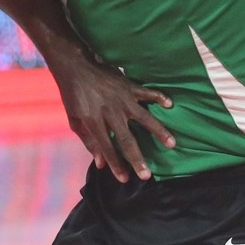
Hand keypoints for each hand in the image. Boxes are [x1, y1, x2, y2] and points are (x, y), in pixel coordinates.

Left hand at [53, 59, 174, 182]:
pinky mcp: (128, 86)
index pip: (106, 146)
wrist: (74, 65)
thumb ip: (87, 140)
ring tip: (172, 144)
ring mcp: (121, 98)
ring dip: (158, 131)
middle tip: (147, 175)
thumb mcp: (74, 118)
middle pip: (126, 139)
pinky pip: (147, 92)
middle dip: (136, 158)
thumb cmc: (72, 94)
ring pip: (144, 118)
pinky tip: (170, 104)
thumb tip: (100, 163)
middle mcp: (109, 111)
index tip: (125, 179)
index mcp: (93, 120)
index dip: (115, 164)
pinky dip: (159, 97)